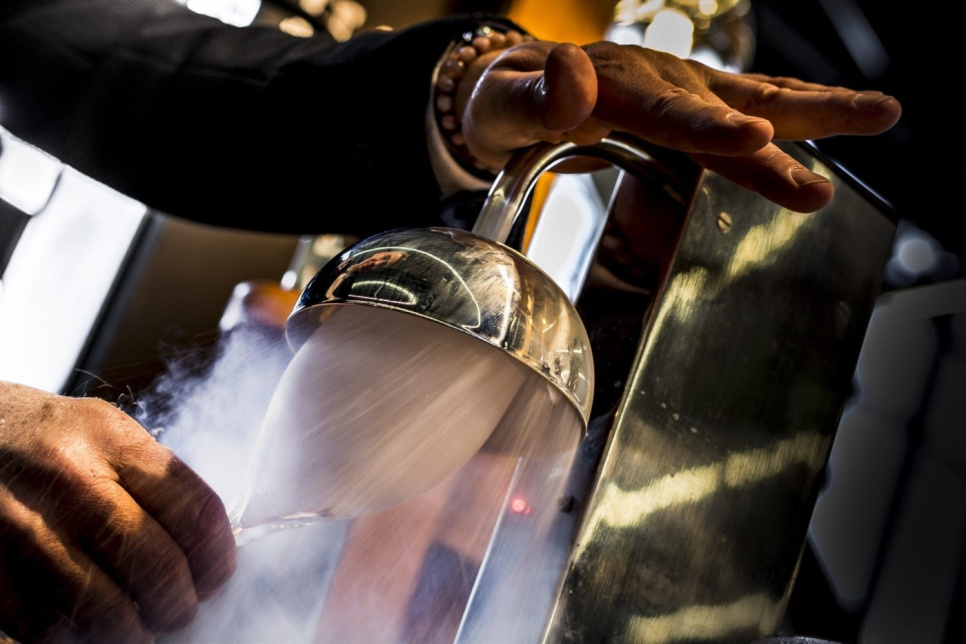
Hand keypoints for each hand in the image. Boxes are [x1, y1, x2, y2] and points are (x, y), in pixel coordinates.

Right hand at [0, 381, 235, 642]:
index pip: (194, 510)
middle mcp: (67, 478)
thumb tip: (206, 554)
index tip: (216, 579)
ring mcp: (19, 524)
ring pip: (105, 609)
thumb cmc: (47, 441)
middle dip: (179, 604)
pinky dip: (76, 638)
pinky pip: (46, 628)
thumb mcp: (104, 434)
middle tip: (177, 611)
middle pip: (156, 566)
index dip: (218, 559)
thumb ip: (153, 484)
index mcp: (111, 439)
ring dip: (133, 631)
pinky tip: (83, 622)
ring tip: (137, 625)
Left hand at [458, 40, 901, 212]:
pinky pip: (750, 104)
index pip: (672, 113)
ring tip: (884, 111)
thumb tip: (570, 71)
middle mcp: (662, 81)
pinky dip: (796, 111)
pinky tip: (837, 120)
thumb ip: (538, 96)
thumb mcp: (505, 105)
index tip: (757, 136)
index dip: (714, 129)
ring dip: (819, 111)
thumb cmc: (508, 103)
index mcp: (617, 86)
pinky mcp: (692, 102)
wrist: (515, 90)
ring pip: (759, 97)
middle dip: (795, 129)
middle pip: (734, 106)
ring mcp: (682, 89)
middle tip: (853, 142)